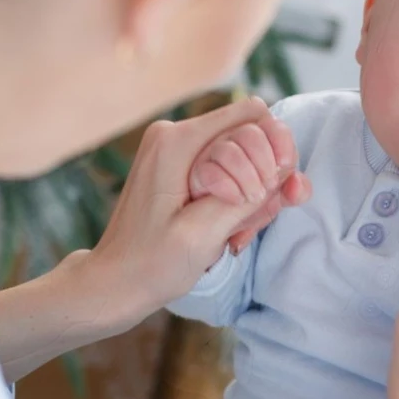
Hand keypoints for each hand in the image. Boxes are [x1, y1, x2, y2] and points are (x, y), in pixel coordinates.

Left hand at [74, 97, 310, 329]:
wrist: (114, 283)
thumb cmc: (152, 264)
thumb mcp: (204, 234)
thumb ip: (247, 198)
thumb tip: (284, 171)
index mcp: (178, 140)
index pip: (252, 115)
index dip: (272, 151)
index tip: (263, 197)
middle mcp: (176, 134)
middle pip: (250, 137)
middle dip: (262, 181)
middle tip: (245, 227)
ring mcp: (176, 150)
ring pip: (243, 158)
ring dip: (251, 198)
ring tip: (234, 236)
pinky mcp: (180, 168)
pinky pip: (226, 172)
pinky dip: (236, 201)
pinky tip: (229, 234)